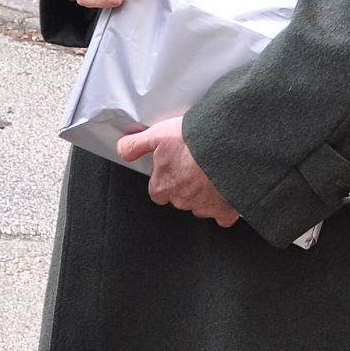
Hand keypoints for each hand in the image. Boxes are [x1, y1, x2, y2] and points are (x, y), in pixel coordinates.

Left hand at [118, 117, 238, 227]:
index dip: (164, 178)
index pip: (157, 190)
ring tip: (210, 172)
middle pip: (178, 198)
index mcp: (163, 186)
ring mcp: (204, 208)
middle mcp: (181, 201)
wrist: (228, 147)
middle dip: (185, 186)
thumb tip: (122, 151)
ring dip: (204, 193)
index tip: (173, 166)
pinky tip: (226, 189)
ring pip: (200, 206)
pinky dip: (224, 205)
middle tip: (194, 166)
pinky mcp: (226, 211)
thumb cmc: (193, 141)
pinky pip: (223, 215)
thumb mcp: (157, 135)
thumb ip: (135, 145)